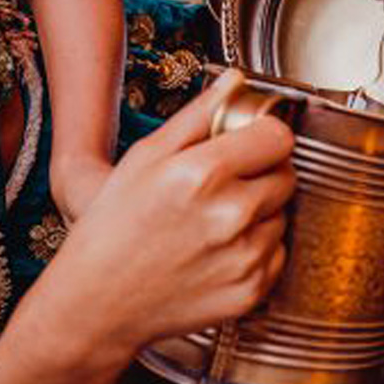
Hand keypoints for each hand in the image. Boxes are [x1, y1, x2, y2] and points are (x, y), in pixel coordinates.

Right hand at [21, 69, 295, 367]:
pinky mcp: (253, 289)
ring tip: (215, 223)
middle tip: (225, 187)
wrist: (96, 304)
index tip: (252, 144)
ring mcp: (245, 256)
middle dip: (263, 175)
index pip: (279, 137)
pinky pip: (277, 254)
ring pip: (282, 215)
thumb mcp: (146, 158)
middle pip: (287, 176)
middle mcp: (231, 215)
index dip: (266, 137)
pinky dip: (258, 250)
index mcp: (203, 173)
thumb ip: (199, 115)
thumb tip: (236, 80)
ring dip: (260, 214)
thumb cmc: (113, 228)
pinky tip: (219, 251)